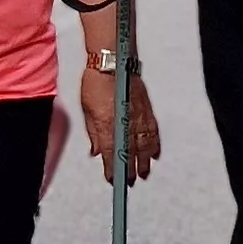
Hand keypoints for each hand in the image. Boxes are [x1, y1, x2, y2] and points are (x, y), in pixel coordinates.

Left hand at [79, 62, 160, 183]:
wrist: (113, 62)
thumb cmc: (97, 83)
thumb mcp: (87, 110)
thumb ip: (93, 133)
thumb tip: (96, 152)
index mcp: (108, 123)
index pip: (111, 153)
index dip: (112, 169)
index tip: (112, 179)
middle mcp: (125, 122)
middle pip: (130, 152)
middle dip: (130, 169)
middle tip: (129, 182)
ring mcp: (139, 116)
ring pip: (145, 145)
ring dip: (144, 161)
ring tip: (144, 172)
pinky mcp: (147, 110)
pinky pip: (154, 132)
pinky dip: (155, 145)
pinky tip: (154, 154)